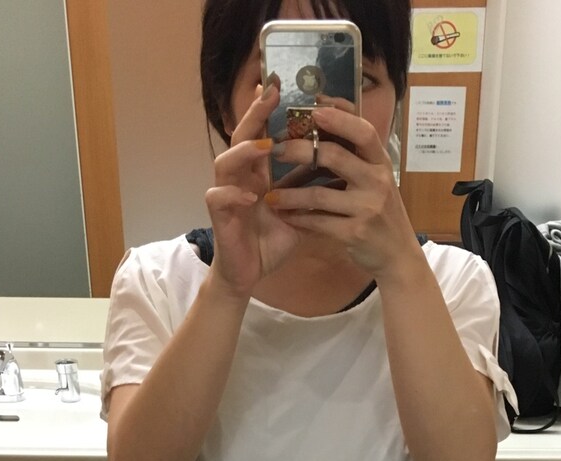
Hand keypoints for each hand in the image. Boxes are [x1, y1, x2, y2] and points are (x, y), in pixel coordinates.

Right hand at [205, 74, 305, 297]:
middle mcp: (241, 177)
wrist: (250, 273)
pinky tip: (250, 196)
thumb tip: (342, 171)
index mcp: (259, 172)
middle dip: (256, 114)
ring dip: (244, 151)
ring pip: (225, 161)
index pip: (263, 133)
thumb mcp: (299, 211)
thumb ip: (312, 189)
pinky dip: (232, 194)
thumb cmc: (272, 240)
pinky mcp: (219, 216)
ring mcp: (227, 194)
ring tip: (265, 146)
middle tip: (271, 92)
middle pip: (242, 137)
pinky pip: (218, 197)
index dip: (270, 110)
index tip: (284, 85)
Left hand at [264, 101, 419, 279]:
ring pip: (320, 193)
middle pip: (334, 155)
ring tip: (270, 194)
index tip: (313, 106)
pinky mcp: (355, 233)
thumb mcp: (376, 179)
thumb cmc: (381, 212)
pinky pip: (319, 222)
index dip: (339, 116)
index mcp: (381, 162)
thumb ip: (356, 156)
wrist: (397, 254)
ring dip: (290, 194)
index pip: (363, 131)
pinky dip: (299, 218)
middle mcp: (377, 181)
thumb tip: (324, 121)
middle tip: (275, 149)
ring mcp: (367, 208)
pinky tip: (284, 216)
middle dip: (299, 150)